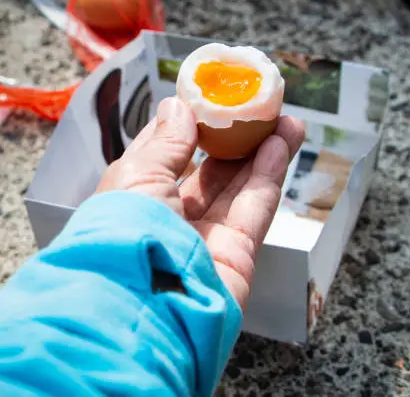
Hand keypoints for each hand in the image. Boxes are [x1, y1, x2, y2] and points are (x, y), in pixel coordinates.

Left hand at [96, 97, 303, 309]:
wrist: (140, 308)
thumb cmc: (124, 232)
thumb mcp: (138, 176)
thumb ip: (165, 142)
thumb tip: (178, 106)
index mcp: (134, 198)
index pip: (164, 155)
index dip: (188, 126)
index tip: (210, 100)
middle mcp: (168, 219)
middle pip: (207, 173)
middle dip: (233, 140)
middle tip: (257, 110)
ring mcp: (203, 240)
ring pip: (236, 189)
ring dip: (261, 153)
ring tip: (285, 120)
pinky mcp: (234, 259)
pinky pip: (253, 210)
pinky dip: (269, 177)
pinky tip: (281, 145)